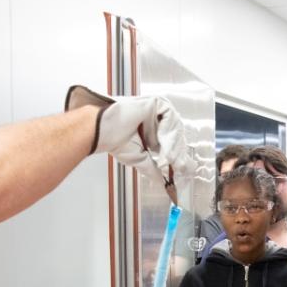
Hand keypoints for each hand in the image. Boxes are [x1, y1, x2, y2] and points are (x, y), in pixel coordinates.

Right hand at [65, 86, 190, 204]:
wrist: (102, 130)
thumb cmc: (115, 141)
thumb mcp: (140, 159)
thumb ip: (154, 170)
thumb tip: (164, 184)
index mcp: (153, 133)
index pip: (173, 143)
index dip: (179, 156)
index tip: (184, 169)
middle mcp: (156, 121)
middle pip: (177, 135)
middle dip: (178, 152)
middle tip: (179, 165)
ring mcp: (156, 111)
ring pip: (175, 126)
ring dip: (174, 144)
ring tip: (168, 157)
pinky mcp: (155, 102)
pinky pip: (170, 116)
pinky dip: (169, 131)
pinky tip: (163, 142)